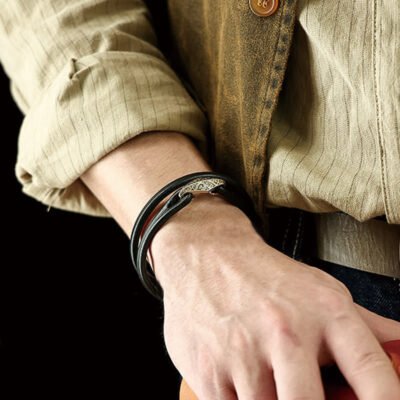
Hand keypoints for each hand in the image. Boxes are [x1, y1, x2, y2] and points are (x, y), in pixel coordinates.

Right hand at [151, 196, 399, 398]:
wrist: (206, 255)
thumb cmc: (267, 277)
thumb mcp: (322, 290)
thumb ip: (368, 327)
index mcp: (326, 312)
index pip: (374, 374)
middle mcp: (286, 332)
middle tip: (306, 395)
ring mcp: (244, 353)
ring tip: (272, 383)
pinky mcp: (209, 370)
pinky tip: (243, 385)